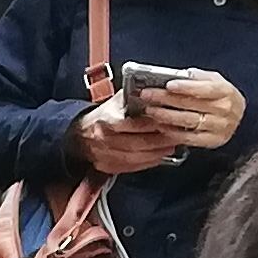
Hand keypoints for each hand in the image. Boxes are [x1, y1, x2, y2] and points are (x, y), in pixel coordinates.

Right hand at [70, 96, 184, 176]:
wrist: (80, 134)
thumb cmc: (101, 116)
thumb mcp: (115, 101)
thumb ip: (134, 97)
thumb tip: (156, 91)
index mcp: (109, 119)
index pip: (139, 123)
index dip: (157, 122)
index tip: (172, 120)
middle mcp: (106, 139)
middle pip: (141, 142)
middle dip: (163, 139)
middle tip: (178, 134)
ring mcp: (107, 155)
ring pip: (139, 156)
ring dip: (159, 152)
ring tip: (172, 145)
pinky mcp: (109, 166)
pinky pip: (133, 166)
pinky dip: (149, 162)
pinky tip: (159, 155)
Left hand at [139, 68, 242, 151]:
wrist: (237, 115)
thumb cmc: (221, 96)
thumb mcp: (213, 80)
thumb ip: (197, 77)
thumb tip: (177, 76)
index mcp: (226, 91)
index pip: (205, 89)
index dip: (186, 87)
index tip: (168, 85)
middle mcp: (225, 110)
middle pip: (192, 104)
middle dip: (166, 99)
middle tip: (148, 95)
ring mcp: (220, 127)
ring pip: (188, 121)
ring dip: (166, 116)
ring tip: (151, 110)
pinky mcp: (212, 141)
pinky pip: (189, 138)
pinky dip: (172, 132)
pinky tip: (160, 126)